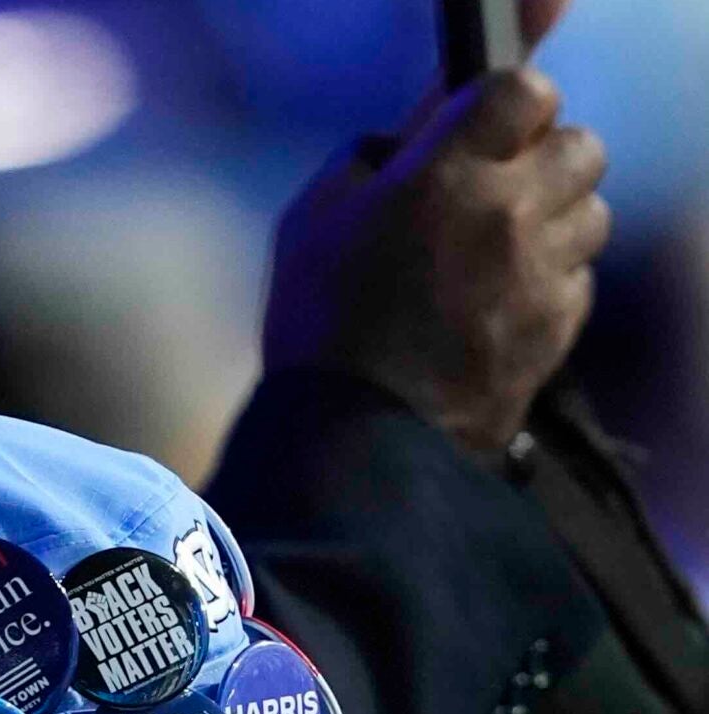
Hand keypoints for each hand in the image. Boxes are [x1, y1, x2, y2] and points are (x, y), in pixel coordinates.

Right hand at [263, 64, 609, 454]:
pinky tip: (507, 302)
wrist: (359, 430)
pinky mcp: (562, 325)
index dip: (507, 106)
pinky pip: (581, 278)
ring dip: (556, 221)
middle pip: (581, 148)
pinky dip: (552, 281)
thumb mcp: (310, 219)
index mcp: (446, 173)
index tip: (481, 131)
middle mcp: (512, 210)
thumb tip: (400, 148)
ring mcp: (546, 271)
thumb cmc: (319, 319)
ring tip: (508, 251)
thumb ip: (364, 164)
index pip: (523, 93)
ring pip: (593, 214)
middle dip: (544, 161)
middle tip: (499, 191)